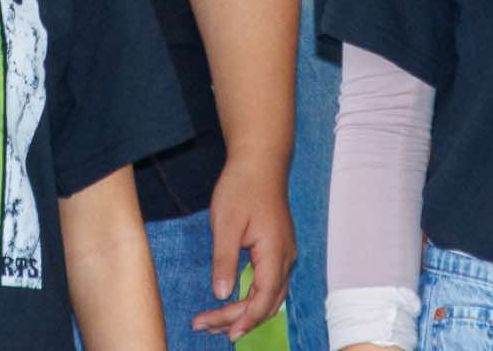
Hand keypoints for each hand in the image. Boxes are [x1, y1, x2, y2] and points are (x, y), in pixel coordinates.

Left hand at [191, 149, 294, 340]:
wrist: (260, 161)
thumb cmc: (242, 187)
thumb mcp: (226, 224)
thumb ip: (224, 260)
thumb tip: (222, 294)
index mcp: (275, 253)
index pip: (263, 299)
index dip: (243, 319)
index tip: (221, 331)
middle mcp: (285, 258)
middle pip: (267, 302)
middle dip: (239, 320)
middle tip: (207, 328)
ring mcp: (284, 254)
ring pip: (270, 295)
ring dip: (246, 311)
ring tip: (216, 323)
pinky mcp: (277, 249)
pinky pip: (269, 283)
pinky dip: (252, 297)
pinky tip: (234, 302)